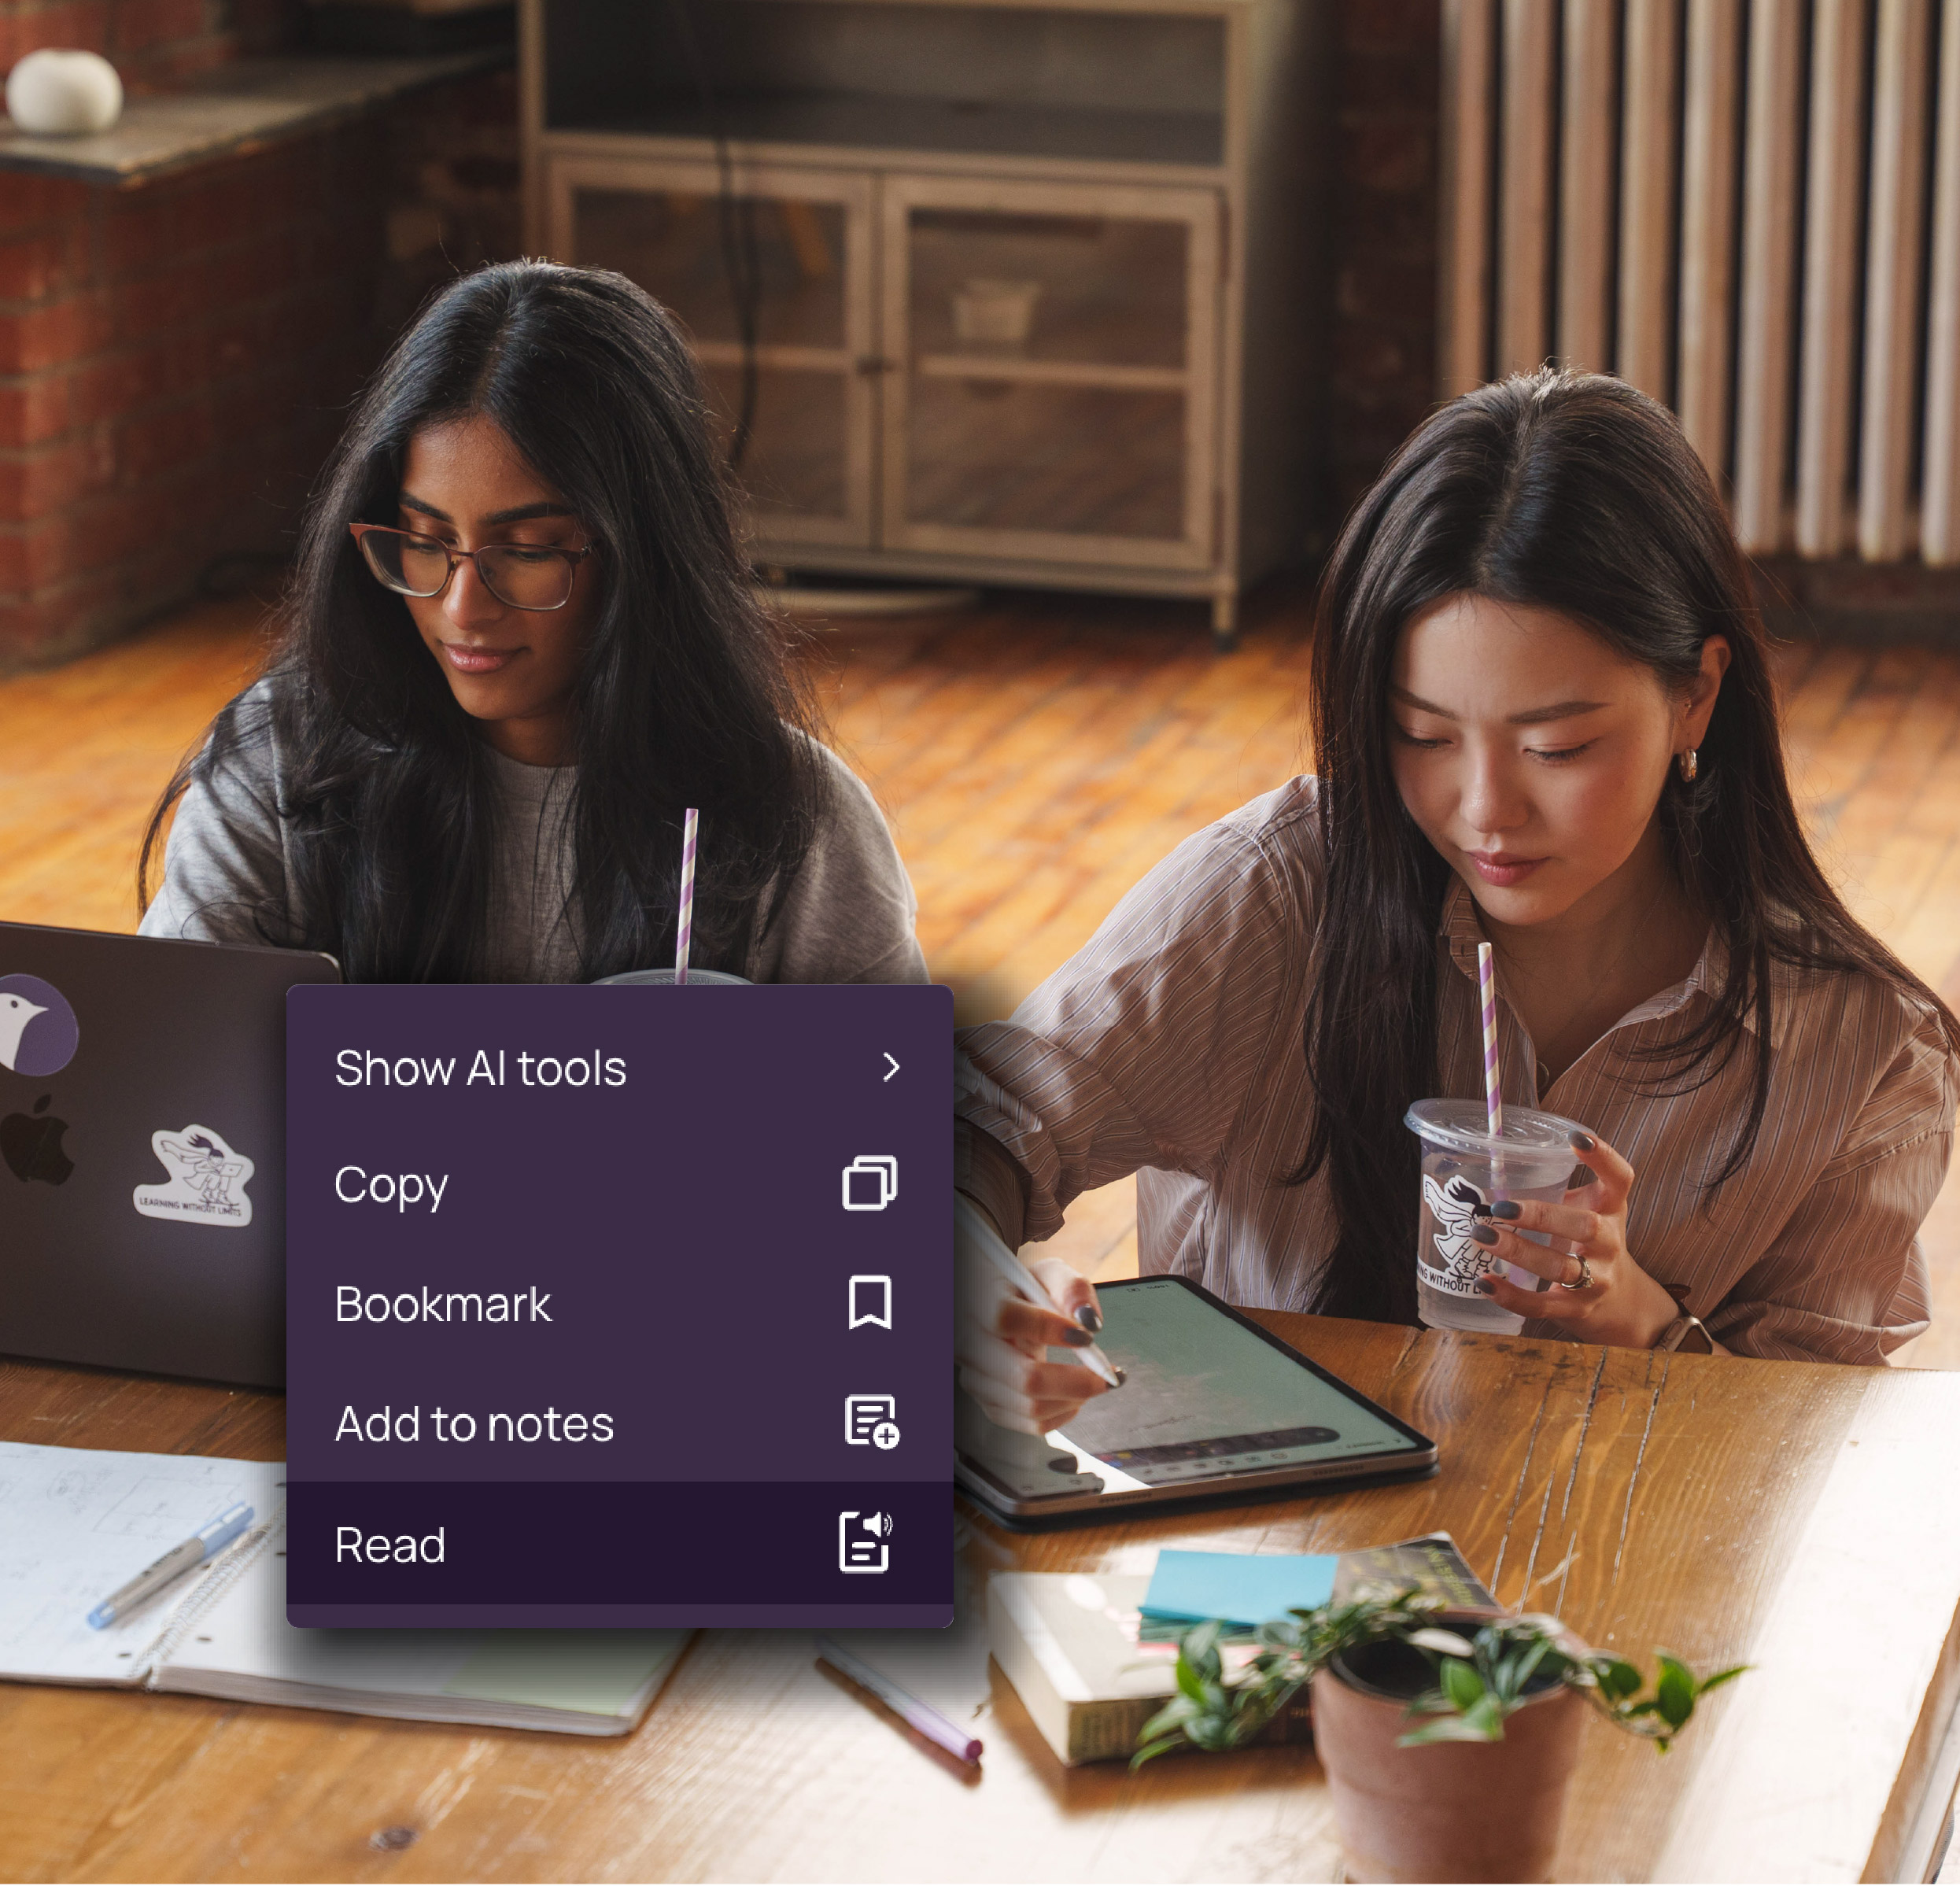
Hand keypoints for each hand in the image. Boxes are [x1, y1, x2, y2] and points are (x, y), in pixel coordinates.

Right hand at [956, 1228, 1114, 1435]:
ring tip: (1093, 1382)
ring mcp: (976, 1379)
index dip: (1049, 1329)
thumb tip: (1089, 1322)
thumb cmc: (1026, 1292)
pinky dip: (1063, 1414)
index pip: (1006, 1318)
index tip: (1086, 1337)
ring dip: (1074, 1399)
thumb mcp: (1050, 1275)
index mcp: (980, 1301)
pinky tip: (1075, 1396)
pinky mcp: (990, 1403)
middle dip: (1077, 1382)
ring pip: (1030, 1407)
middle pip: (1024, 1377)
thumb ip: (1072, 1289)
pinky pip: (1031, 1424)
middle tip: (1109, 1376)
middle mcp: (970, 1344)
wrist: (999, 1313)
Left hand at [1472, 1132, 1678, 1348]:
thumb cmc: (1591, 1244)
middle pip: (1586, 1227)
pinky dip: (1512, 1295)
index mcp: (1611, 1210)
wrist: (1620, 1304)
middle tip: (1500, 1208)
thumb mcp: (1587, 1210)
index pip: (1620, 1179)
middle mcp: (1609, 1244)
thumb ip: (1553, 1189)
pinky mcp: (1576, 1310)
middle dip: (1542, 1216)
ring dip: (1520, 1251)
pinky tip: (1485, 1282)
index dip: (1603, 1157)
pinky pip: (1542, 1305)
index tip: (1576, 1137)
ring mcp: (1597, 1280)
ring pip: (1561, 1267)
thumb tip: (1488, 1161)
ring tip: (1482, 1237)